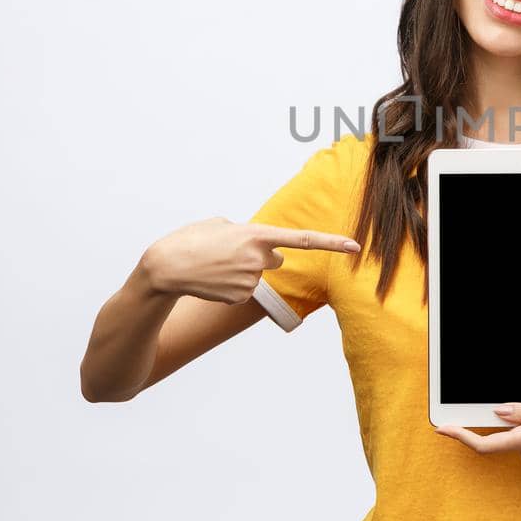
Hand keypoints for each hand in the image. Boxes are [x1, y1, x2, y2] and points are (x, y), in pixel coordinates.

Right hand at [141, 217, 360, 303]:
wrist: (166, 268)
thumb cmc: (190, 240)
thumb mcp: (219, 223)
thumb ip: (245, 231)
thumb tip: (257, 245)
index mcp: (257, 235)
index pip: (304, 240)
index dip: (331, 242)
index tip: (355, 246)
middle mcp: (259, 259)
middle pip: (275, 259)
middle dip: (261, 257)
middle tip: (230, 253)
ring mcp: (251, 281)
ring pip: (257, 275)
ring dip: (240, 270)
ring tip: (214, 265)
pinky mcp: (241, 297)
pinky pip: (244, 289)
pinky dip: (230, 285)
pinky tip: (212, 280)